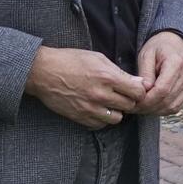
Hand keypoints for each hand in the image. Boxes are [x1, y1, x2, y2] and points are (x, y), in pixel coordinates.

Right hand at [25, 46, 147, 128]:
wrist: (42, 72)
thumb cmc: (71, 61)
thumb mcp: (98, 58)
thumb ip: (120, 72)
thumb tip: (139, 83)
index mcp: (107, 77)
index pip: (138, 92)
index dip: (139, 90)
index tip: (135, 88)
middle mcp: (100, 94)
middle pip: (130, 106)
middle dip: (129, 100)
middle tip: (122, 94)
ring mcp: (90, 108)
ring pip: (117, 118)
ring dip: (116, 111)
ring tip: (109, 102)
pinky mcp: (79, 117)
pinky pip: (101, 125)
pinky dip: (102, 118)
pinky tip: (98, 108)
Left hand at [132, 32, 182, 115]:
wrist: (176, 42)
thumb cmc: (159, 46)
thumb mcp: (146, 54)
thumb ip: (145, 72)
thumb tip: (144, 90)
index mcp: (176, 63)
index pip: (162, 89)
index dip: (147, 100)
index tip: (133, 101)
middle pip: (167, 100)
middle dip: (148, 107)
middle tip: (132, 107)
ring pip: (172, 106)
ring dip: (155, 111)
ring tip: (140, 108)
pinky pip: (176, 106)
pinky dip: (163, 110)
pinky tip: (151, 107)